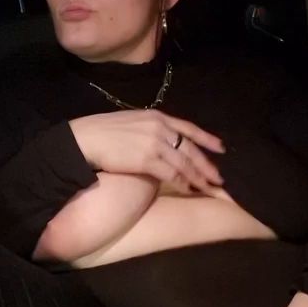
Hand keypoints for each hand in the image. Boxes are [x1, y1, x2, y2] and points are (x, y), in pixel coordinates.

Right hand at [69, 110, 224, 194]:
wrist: (86, 139)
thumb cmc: (103, 131)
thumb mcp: (132, 121)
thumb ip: (150, 128)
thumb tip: (162, 140)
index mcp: (157, 116)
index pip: (189, 128)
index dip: (207, 138)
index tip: (221, 148)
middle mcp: (160, 128)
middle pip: (190, 148)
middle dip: (206, 165)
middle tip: (219, 178)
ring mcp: (154, 144)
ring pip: (184, 163)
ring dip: (198, 178)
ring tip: (208, 188)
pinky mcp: (146, 160)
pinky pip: (171, 174)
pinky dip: (183, 183)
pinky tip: (189, 189)